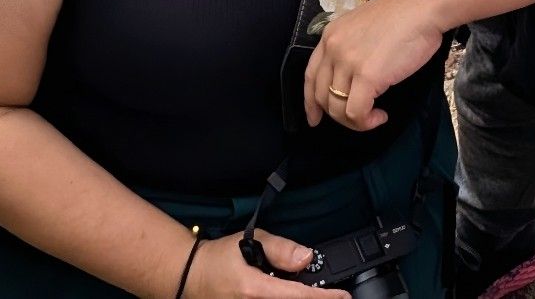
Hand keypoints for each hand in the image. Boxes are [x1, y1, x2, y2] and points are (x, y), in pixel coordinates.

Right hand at [182, 230, 345, 296]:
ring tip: (305, 290)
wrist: (191, 277)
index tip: (343, 297)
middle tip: (328, 292)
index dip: (325, 298)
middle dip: (314, 298)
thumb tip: (306, 256)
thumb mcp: (248, 242)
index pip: (298, 296)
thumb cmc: (217, 260)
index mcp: (255, 291)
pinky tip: (288, 293)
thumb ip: (280, 248)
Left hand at [302, 0, 444, 132]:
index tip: (314, 118)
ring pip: (337, 109)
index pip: (310, 76)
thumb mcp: (363, 28)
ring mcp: (348, 62)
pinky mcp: (367, 76)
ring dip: (356, 121)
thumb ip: (350, 48)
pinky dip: (367, 122)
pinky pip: (356, 113)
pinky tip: (381, 115)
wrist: (422, 7)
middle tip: (358, 118)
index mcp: (330, 35)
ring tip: (375, 115)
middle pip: (321, 96)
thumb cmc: (403, 15)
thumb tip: (353, 78)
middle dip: (337, 115)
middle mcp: (333, 48)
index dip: (310, 102)